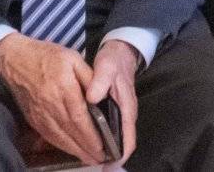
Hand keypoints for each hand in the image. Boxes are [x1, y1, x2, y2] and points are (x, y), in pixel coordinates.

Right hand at [0, 33, 106, 165]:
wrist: (14, 60)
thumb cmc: (47, 56)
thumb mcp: (72, 57)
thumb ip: (89, 76)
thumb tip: (101, 96)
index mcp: (63, 87)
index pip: (79, 117)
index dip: (91, 135)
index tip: (102, 146)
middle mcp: (51, 104)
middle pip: (71, 131)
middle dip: (86, 148)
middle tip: (100, 158)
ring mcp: (40, 113)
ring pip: (60, 137)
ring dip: (75, 151)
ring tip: (89, 158)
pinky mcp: (33, 118)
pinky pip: (48, 136)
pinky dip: (61, 146)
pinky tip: (71, 150)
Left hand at [86, 38, 140, 165]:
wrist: (119, 53)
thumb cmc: (114, 62)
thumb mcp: (106, 67)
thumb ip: (99, 81)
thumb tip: (91, 98)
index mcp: (127, 109)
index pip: (129, 140)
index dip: (121, 155)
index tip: (108, 165)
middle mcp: (126, 115)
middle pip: (121, 143)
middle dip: (110, 156)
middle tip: (92, 163)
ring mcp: (120, 114)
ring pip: (115, 138)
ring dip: (104, 149)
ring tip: (86, 156)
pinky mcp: (113, 112)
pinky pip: (109, 130)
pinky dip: (99, 138)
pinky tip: (85, 140)